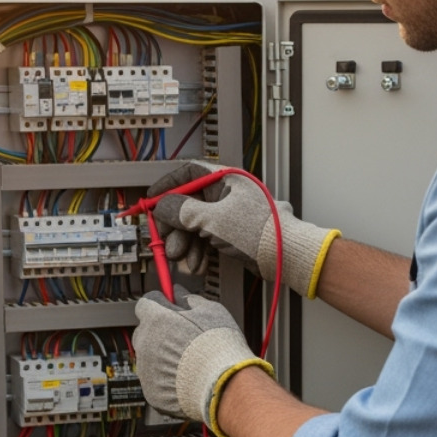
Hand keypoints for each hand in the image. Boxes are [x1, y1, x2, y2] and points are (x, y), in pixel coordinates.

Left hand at [132, 285, 272, 436]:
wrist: (224, 384)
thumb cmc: (219, 347)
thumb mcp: (211, 311)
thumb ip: (190, 299)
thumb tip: (180, 294)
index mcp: (157, 320)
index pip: (146, 304)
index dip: (160, 304)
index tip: (169, 306)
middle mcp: (146, 343)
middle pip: (144, 331)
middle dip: (159, 331)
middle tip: (182, 335)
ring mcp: (146, 369)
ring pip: (148, 357)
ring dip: (161, 355)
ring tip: (188, 360)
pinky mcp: (151, 391)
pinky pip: (154, 380)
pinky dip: (165, 378)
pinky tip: (185, 377)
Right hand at [149, 161, 339, 297]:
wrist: (285, 256)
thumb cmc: (259, 232)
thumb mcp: (212, 219)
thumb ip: (182, 211)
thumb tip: (161, 206)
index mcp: (225, 179)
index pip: (188, 173)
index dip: (167, 186)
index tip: (151, 200)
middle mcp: (226, 193)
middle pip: (187, 203)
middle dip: (174, 226)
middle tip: (165, 241)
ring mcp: (228, 213)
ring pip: (195, 224)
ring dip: (185, 243)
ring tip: (182, 259)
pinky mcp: (231, 232)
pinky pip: (206, 238)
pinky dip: (198, 251)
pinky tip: (197, 264)